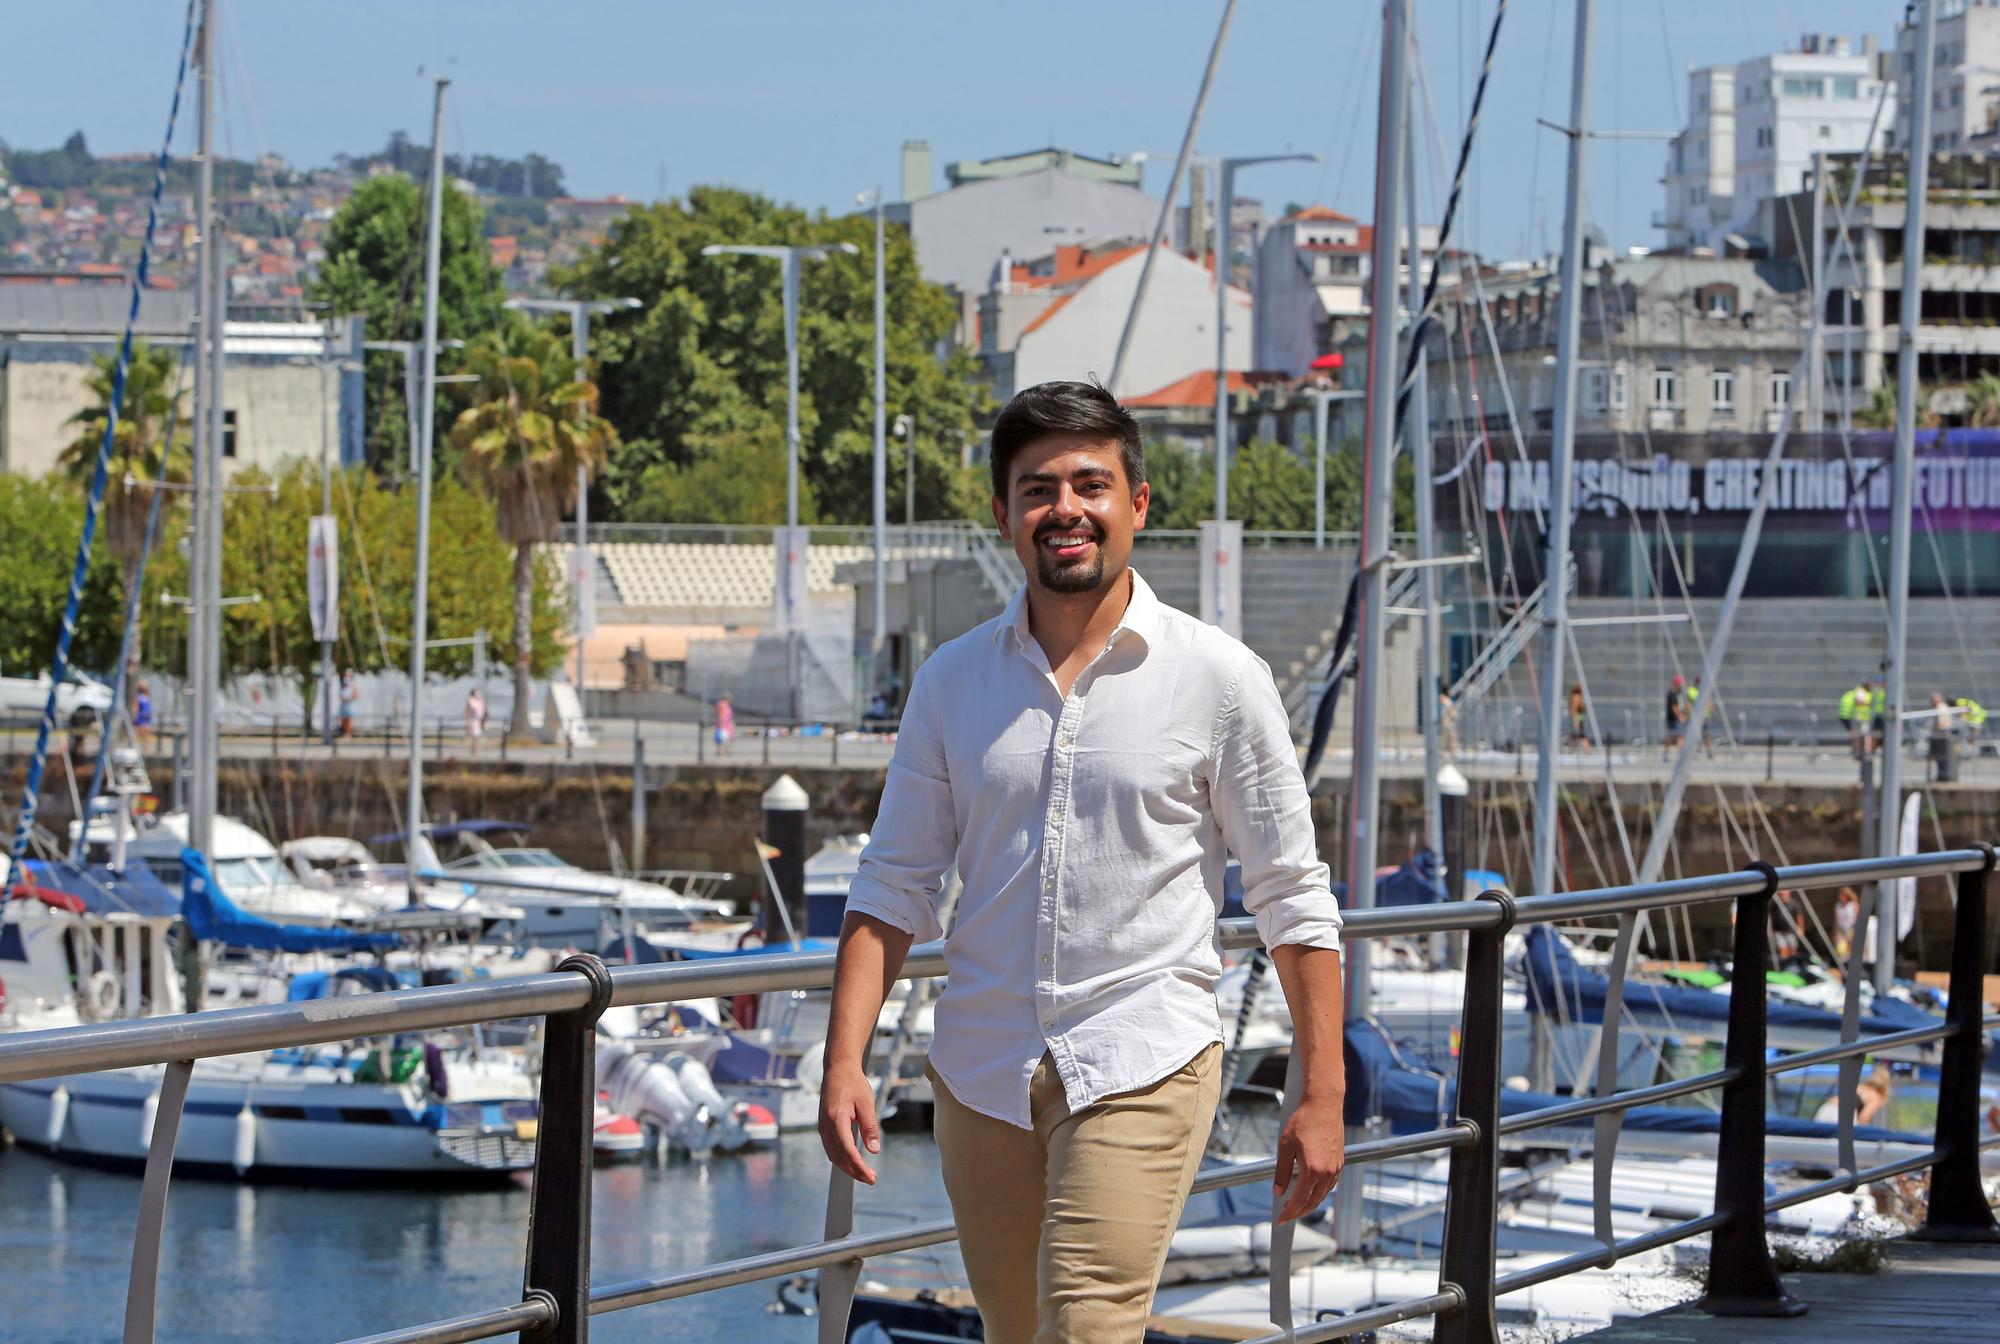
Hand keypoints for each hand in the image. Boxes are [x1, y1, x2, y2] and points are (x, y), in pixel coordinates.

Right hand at [817, 1062, 880, 1184]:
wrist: (837, 1069)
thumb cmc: (853, 1083)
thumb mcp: (866, 1103)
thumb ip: (870, 1127)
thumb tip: (874, 1150)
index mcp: (836, 1119)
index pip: (847, 1150)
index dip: (859, 1166)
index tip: (871, 1177)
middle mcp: (826, 1125)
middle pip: (838, 1157)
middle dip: (854, 1172)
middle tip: (871, 1179)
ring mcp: (822, 1127)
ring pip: (833, 1155)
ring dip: (848, 1167)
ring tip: (864, 1173)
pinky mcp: (824, 1126)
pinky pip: (831, 1148)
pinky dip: (842, 1158)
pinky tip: (853, 1161)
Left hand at [1272, 1099, 1343, 1223]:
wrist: (1324, 1104)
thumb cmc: (1303, 1121)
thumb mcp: (1285, 1147)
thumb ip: (1281, 1172)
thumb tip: (1278, 1191)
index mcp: (1313, 1170)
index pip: (1300, 1200)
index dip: (1290, 1212)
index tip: (1281, 1219)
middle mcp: (1327, 1172)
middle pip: (1313, 1202)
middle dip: (1300, 1211)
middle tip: (1287, 1214)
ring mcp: (1336, 1168)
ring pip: (1323, 1195)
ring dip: (1310, 1203)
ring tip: (1297, 1204)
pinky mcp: (1340, 1162)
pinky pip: (1330, 1185)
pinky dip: (1320, 1192)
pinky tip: (1311, 1190)